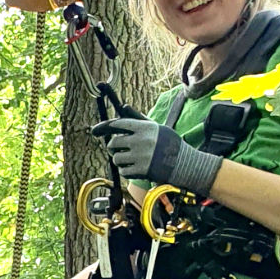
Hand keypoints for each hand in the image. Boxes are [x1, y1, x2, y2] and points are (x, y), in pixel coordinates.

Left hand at [90, 116, 222, 195]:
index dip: (104, 127)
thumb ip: (138, 118)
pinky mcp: (141, 171)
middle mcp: (141, 141)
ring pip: (116, 158)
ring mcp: (141, 157)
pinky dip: (126, 170)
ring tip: (130, 159)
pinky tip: (136, 168)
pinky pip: (123, 170)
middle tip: (117, 149)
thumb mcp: (156, 127)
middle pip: (113, 143)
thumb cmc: (169, 144)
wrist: (184, 163)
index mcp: (144, 128)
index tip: (95, 130)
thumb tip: (124, 107)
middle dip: (113, 147)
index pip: (118, 125)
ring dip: (119, 159)